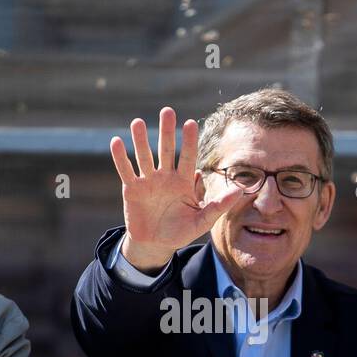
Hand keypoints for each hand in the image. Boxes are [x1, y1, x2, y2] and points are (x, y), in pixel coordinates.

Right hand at [109, 107, 242, 271]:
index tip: (191, 123)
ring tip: (137, 122)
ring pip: (144, 156)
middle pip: (166, 150)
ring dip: (140, 140)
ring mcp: (148, 181)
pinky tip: (116, 141)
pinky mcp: (132, 189)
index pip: (187, 157)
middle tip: (167, 111)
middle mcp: (165, 177)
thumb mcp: (202, 221)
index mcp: (183, 182)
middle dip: (166, 131)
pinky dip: (120, 157)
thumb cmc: (180, 231)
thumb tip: (240, 190)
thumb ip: (219, 206)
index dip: (189, 141)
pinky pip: (126, 170)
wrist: (155, 244)